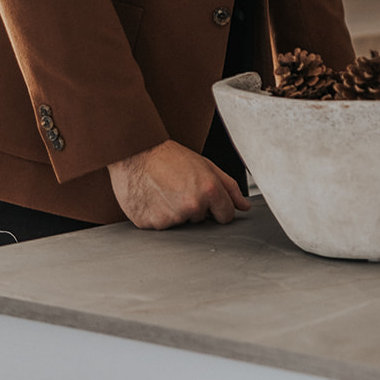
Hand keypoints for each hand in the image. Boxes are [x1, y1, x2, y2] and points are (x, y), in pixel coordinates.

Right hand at [108, 139, 250, 228]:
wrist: (135, 152)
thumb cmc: (169, 157)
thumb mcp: (206, 165)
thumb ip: (229, 188)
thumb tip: (244, 206)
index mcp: (209, 191)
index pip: (225, 216)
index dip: (217, 208)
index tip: (207, 200)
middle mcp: (191, 206)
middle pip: (201, 220)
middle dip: (194, 207)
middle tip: (179, 187)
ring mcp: (170, 217)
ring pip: (180, 224)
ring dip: (174, 212)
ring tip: (164, 191)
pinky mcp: (150, 224)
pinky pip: (159, 226)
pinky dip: (156, 215)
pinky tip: (152, 198)